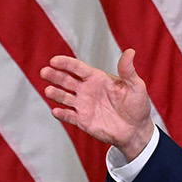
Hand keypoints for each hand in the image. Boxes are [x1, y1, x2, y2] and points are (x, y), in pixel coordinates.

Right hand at [38, 49, 155, 158]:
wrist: (136, 130)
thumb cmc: (137, 105)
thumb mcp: (136, 86)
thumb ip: (128, 71)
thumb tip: (130, 51)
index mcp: (97, 78)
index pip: (77, 68)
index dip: (66, 64)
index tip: (54, 61)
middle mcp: (86, 90)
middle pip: (66, 81)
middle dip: (54, 76)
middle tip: (44, 72)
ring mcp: (83, 105)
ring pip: (64, 97)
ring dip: (55, 94)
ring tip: (48, 91)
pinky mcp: (82, 121)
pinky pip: (69, 116)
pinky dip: (62, 114)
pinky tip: (56, 111)